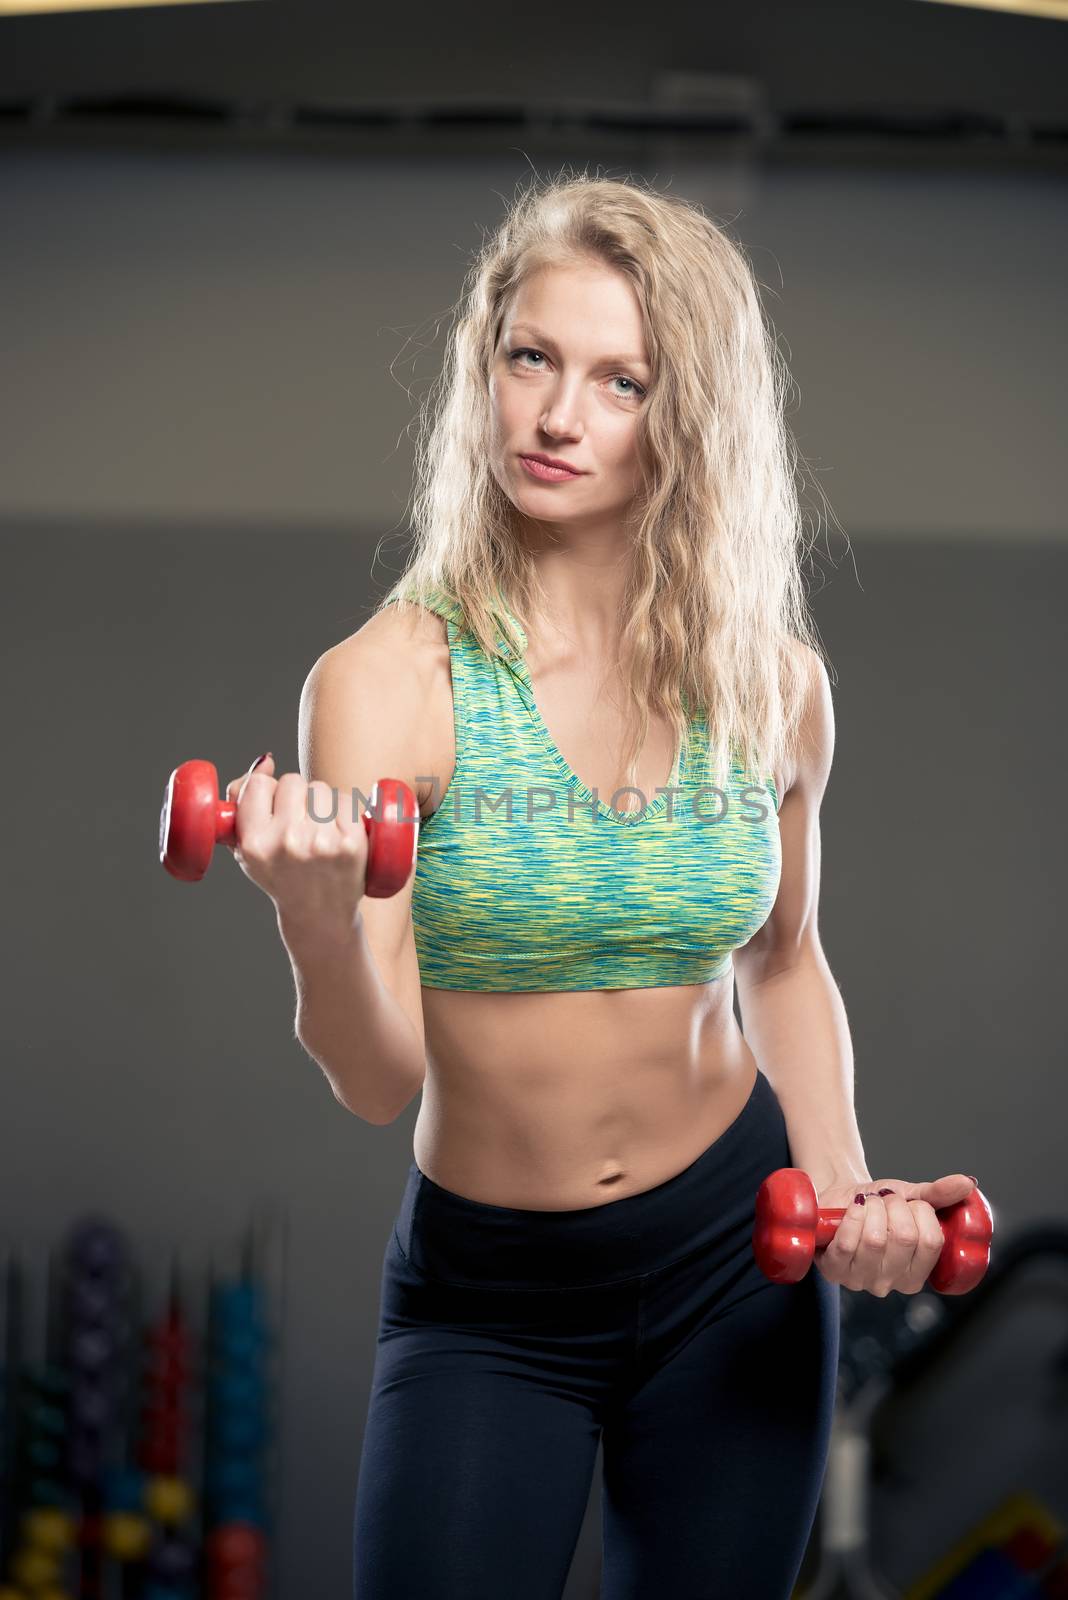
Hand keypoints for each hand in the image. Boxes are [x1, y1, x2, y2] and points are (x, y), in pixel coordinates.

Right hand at [223, 753, 368, 930]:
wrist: (319, 915)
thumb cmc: (281, 876)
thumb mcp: (247, 850)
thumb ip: (242, 803)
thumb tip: (266, 762)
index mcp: (255, 844)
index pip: (259, 785)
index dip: (267, 791)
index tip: (273, 806)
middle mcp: (287, 842)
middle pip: (293, 781)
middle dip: (297, 796)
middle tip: (300, 822)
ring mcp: (322, 843)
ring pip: (321, 789)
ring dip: (321, 802)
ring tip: (319, 830)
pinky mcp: (352, 843)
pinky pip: (347, 800)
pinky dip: (344, 809)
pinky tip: (338, 830)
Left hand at [813, 1173, 977, 1295]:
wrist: (840, 1198)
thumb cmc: (878, 1204)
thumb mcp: (911, 1198)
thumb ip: (940, 1194)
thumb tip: (968, 1184)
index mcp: (916, 1274)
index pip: (932, 1242)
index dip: (920, 1212)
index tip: (909, 1203)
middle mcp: (890, 1284)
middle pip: (903, 1239)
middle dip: (893, 1206)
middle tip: (884, 1200)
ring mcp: (861, 1280)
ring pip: (875, 1240)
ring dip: (871, 1209)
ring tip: (867, 1204)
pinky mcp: (834, 1271)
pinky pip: (847, 1243)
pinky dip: (851, 1217)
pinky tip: (851, 1210)